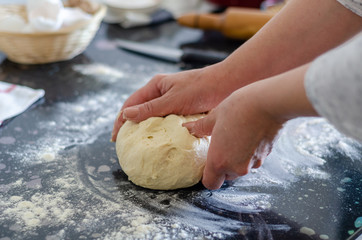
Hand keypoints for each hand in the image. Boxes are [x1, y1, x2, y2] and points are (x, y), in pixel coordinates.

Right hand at [111, 63, 237, 140]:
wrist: (228, 85)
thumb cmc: (201, 88)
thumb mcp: (173, 99)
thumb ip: (150, 109)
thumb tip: (126, 116)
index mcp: (155, 86)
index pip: (130, 104)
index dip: (120, 120)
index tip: (115, 138)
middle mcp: (162, 93)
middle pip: (140, 111)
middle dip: (131, 127)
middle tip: (125, 145)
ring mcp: (172, 102)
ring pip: (154, 119)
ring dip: (146, 130)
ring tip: (139, 146)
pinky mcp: (183, 111)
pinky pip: (167, 123)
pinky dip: (161, 132)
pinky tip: (160, 142)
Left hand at [183, 64, 317, 189]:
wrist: (268, 103)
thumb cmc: (238, 108)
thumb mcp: (214, 117)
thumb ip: (200, 128)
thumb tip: (187, 128)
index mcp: (219, 161)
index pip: (210, 183)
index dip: (208, 176)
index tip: (207, 163)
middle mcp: (236, 167)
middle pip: (227, 176)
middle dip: (223, 165)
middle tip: (221, 146)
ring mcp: (253, 163)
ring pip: (241, 168)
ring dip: (237, 159)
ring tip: (235, 137)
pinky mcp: (266, 156)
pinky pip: (254, 159)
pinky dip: (250, 152)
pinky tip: (248, 135)